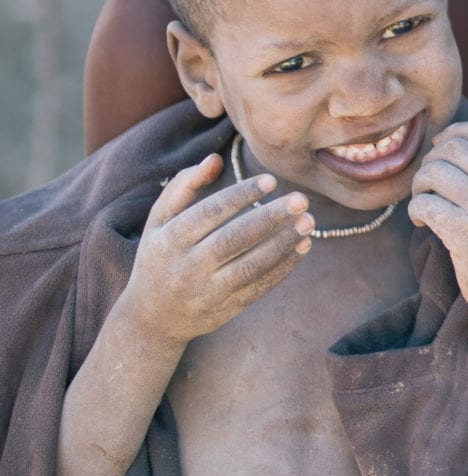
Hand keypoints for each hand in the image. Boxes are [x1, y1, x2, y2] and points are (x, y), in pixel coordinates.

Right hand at [121, 153, 312, 348]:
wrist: (152, 316)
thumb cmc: (160, 255)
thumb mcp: (159, 221)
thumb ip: (183, 187)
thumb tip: (214, 159)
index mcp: (169, 240)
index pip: (209, 213)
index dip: (240, 195)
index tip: (270, 181)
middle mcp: (187, 266)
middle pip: (233, 239)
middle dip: (270, 218)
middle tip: (301, 200)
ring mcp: (208, 290)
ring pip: (251, 266)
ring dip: (283, 244)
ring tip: (308, 222)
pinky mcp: (227, 308)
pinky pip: (260, 287)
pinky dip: (284, 267)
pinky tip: (303, 246)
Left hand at [408, 124, 467, 327]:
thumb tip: (452, 141)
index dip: (457, 131)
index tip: (439, 143)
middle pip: (454, 148)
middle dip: (431, 160)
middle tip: (427, 182)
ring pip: (434, 172)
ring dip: (419, 184)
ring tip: (423, 201)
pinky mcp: (463, 231)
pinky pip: (423, 203)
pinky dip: (414, 210)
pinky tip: (421, 221)